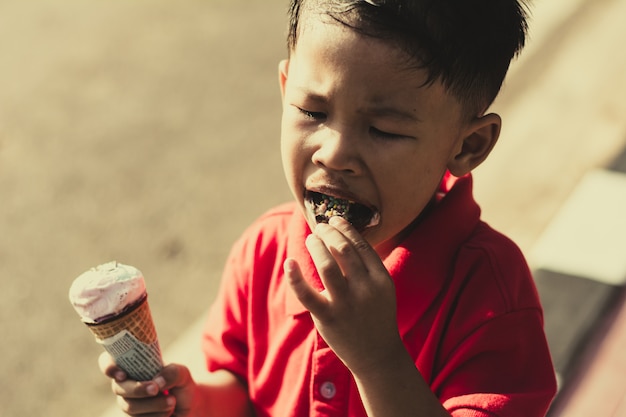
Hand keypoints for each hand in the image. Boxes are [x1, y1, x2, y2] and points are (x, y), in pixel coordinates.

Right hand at [99, 352, 195, 416]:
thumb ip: (172, 372)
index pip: (109, 362)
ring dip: (153, 404)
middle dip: (137, 389)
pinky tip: (168, 412)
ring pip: (130, 406)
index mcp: (134, 367)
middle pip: (118, 388)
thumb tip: (158, 381)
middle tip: (156, 389)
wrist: (190, 408)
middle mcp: (127, 385)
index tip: (122, 374)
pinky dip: (156, 416)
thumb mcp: (182, 374)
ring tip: (172, 401)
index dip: (109, 366)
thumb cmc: (181, 386)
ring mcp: (129, 404)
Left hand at [284, 216, 404, 374]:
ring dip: (316, 246)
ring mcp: (345, 304)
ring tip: (311, 239)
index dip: (345, 228)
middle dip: (328, 232)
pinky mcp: (327, 318)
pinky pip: (306, 294)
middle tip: (320, 227)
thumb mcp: (382, 288)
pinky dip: (295, 276)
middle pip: (343, 249)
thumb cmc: (376, 315)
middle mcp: (365, 289)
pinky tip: (289, 262)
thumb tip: (343, 234)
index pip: (360, 244)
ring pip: (326, 265)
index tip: (334, 219)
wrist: (377, 355)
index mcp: (380, 279)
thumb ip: (367, 265)